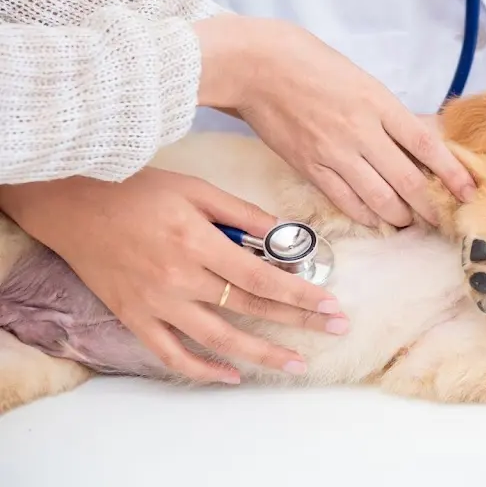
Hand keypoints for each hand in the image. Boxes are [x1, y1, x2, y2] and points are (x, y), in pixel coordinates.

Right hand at [0, 168, 347, 383]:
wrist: (71, 205)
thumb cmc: (136, 190)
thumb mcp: (196, 188)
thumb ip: (242, 214)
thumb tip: (283, 234)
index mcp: (198, 243)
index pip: (262, 277)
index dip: (301, 294)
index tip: (331, 304)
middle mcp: (180, 279)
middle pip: (250, 308)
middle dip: (298, 321)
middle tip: (335, 329)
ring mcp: (156, 303)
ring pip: (218, 338)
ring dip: (261, 354)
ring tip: (296, 363)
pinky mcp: (134, 318)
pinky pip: (171, 354)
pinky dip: (202, 370)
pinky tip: (231, 375)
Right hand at [193, 16, 476, 228]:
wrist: (256, 66)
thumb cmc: (309, 62)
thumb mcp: (361, 79)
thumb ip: (390, 111)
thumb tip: (424, 135)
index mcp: (378, 103)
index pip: (426, 144)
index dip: (451, 172)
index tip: (468, 190)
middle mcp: (361, 131)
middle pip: (407, 180)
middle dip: (429, 206)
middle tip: (443, 219)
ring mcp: (334, 152)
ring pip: (379, 198)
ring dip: (400, 216)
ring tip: (411, 223)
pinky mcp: (310, 167)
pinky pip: (345, 200)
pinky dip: (366, 215)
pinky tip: (377, 221)